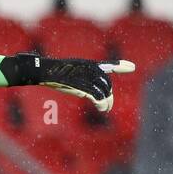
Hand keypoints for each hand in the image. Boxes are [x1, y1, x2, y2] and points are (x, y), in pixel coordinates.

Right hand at [0, 54, 135, 111]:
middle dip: (109, 94)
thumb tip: (80, 86)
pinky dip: (102, 103)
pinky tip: (102, 108)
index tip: (132, 67)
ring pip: (103, 90)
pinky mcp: (80, 85)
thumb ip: (77, 79)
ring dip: (107, 101)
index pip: (106, 66)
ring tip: (105, 109)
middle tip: (108, 105)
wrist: (39, 70)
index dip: (119, 66)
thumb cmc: (49, 73)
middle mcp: (87, 68)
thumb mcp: (66, 74)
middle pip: (106, 82)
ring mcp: (84, 76)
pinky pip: (97, 95)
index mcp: (85, 65)